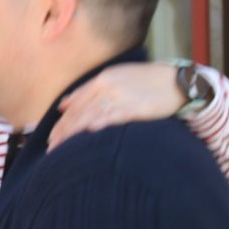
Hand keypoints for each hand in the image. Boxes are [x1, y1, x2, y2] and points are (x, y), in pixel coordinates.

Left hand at [50, 63, 195, 148]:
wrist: (177, 82)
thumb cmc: (146, 82)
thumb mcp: (116, 78)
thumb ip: (88, 90)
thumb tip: (63, 104)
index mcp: (102, 78)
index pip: (75, 102)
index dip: (61, 121)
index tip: (52, 136)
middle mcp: (107, 86)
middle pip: (79, 111)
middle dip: (62, 131)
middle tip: (51, 148)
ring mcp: (120, 97)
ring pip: (90, 116)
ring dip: (73, 134)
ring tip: (61, 149)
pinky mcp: (134, 108)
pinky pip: (112, 117)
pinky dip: (97, 125)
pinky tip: (86, 135)